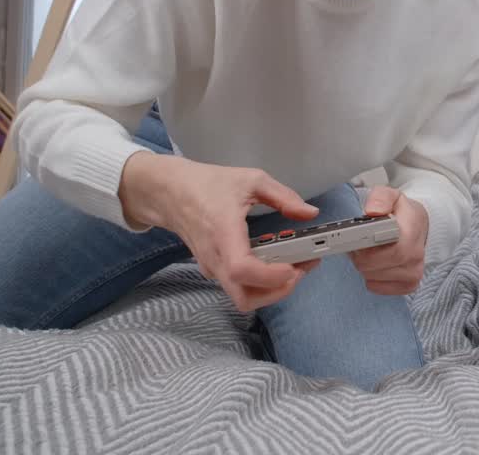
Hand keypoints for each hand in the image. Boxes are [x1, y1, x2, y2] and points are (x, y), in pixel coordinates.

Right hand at [119, 151, 320, 310]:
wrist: (170, 192)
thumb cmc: (207, 185)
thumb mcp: (251, 180)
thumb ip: (283, 196)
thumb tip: (309, 212)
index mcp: (223, 233)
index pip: (242, 270)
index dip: (270, 277)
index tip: (292, 267)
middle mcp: (215, 257)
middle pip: (245, 298)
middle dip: (278, 291)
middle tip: (300, 269)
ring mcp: (212, 267)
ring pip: (242, 297)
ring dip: (271, 290)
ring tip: (292, 266)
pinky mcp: (213, 269)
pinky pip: (238, 287)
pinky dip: (260, 283)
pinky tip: (275, 262)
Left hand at [349, 186, 428, 295]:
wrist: (418, 227)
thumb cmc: (402, 214)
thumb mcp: (391, 196)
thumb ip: (381, 198)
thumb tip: (373, 210)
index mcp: (412, 232)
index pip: (389, 250)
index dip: (367, 248)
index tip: (357, 240)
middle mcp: (416, 256)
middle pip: (373, 266)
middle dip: (359, 255)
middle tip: (359, 244)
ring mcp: (414, 273)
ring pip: (372, 277)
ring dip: (364, 265)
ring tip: (369, 251)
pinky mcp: (408, 286)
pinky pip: (376, 287)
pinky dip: (370, 277)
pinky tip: (376, 264)